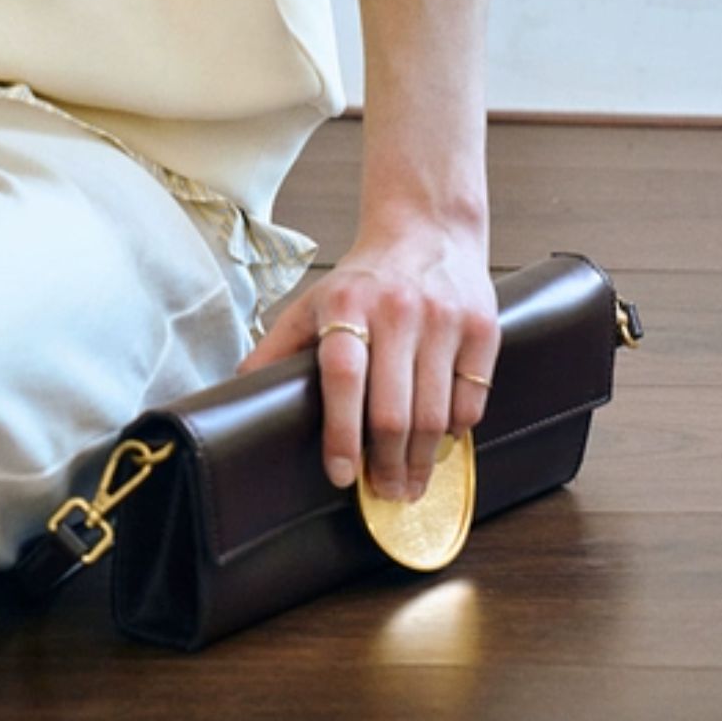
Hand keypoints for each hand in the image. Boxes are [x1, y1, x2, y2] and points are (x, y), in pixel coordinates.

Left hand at [234, 216, 499, 502]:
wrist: (427, 227)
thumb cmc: (364, 278)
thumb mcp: (315, 302)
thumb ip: (279, 347)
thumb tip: (240, 389)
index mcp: (347, 306)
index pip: (342, 378)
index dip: (341, 434)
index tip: (341, 475)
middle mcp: (398, 310)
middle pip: (393, 411)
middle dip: (387, 466)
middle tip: (383, 492)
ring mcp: (443, 319)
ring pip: (434, 415)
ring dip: (422, 461)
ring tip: (411, 482)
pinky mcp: (481, 328)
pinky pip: (470, 400)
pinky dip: (457, 430)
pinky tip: (442, 439)